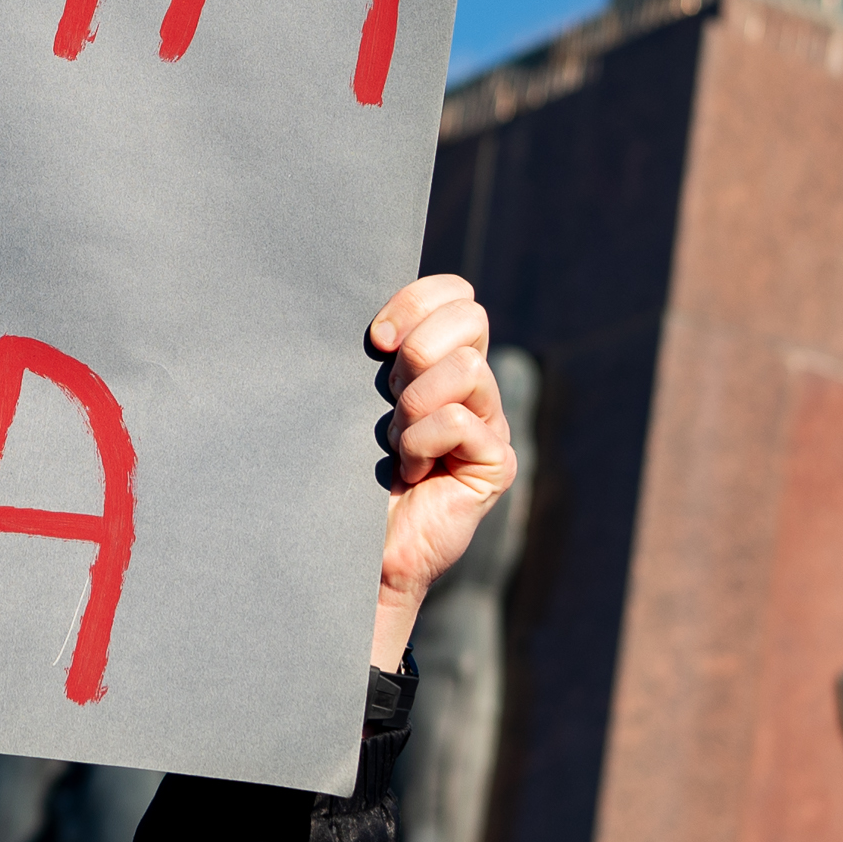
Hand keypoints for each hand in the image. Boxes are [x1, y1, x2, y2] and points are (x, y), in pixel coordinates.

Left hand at [364, 273, 516, 671]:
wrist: (352, 546)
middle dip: (416, 351)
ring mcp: (491, 423)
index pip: (457, 294)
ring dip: (413, 406)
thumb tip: (373, 321)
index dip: (416, 303)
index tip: (376, 340)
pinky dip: (420, 444)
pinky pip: (458, 422)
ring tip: (395, 443)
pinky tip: (409, 472)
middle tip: (389, 397)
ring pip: (466, 368)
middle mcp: (475, 386)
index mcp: (444, 358)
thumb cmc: (346, 468)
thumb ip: (378, 355)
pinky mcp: (496, 462)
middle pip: (471, 318)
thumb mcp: (357, 398)